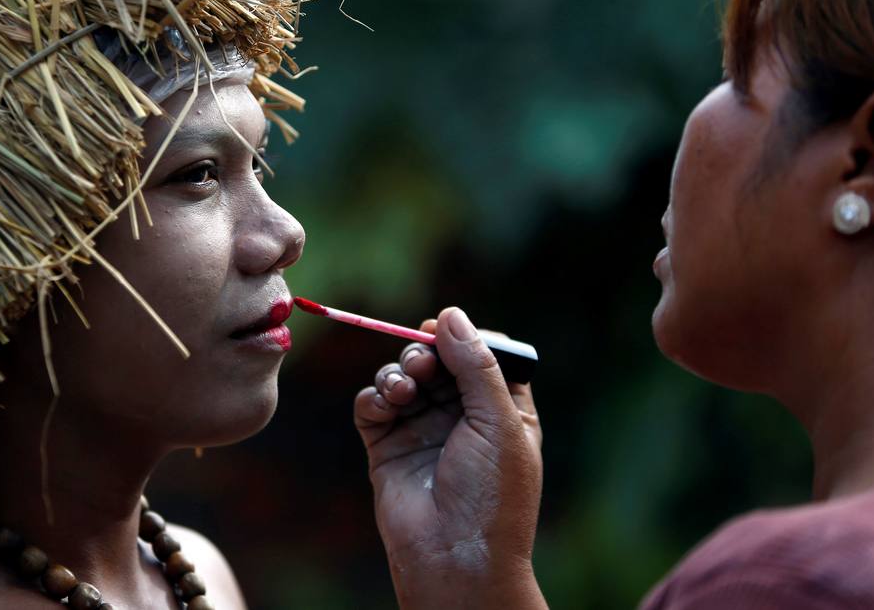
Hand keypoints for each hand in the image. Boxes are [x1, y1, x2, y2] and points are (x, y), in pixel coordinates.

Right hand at [354, 307, 545, 609]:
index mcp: (501, 410)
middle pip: (437, 358)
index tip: (443, 328)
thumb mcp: (498, 423)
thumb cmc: (491, 496)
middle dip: (424, 351)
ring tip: (402, 390)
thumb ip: (476, 365)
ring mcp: (422, 430)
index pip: (481, 354)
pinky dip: (373, 396)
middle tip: (421, 362)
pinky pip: (372, 404)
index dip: (463, 337)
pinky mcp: (387, 446)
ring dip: (397, 372)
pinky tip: (384, 405)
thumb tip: (450, 315)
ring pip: (402, 376)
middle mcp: (461, 416)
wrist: (454, 558)